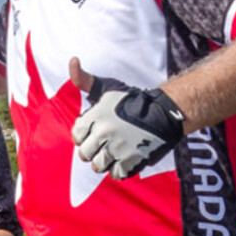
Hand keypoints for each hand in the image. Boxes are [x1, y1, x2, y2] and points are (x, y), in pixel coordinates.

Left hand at [68, 57, 187, 178]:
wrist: (164, 112)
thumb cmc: (131, 100)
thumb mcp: (106, 87)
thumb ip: (84, 79)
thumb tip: (72, 60)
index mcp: (95, 116)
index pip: (77, 136)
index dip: (85, 135)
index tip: (95, 132)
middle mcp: (104, 133)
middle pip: (85, 154)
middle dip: (93, 150)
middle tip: (105, 144)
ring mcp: (117, 148)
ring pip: (98, 166)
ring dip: (105, 161)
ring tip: (114, 152)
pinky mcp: (130, 161)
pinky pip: (115, 174)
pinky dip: (119, 169)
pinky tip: (124, 158)